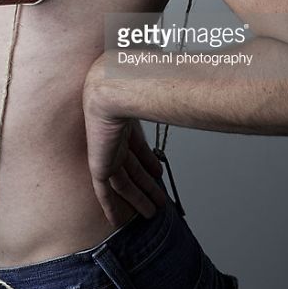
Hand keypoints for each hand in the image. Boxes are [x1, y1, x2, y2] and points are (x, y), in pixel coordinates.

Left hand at [82, 65, 165, 228]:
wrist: (114, 84)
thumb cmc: (138, 74)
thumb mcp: (160, 78)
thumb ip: (173, 75)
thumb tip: (188, 65)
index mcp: (125, 115)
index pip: (136, 143)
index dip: (147, 158)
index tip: (157, 171)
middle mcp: (114, 134)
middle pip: (132, 164)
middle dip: (146, 181)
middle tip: (160, 197)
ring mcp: (106, 148)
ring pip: (123, 181)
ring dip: (139, 198)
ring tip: (154, 213)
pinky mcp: (99, 163)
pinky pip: (105, 192)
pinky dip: (111, 207)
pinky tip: (117, 222)